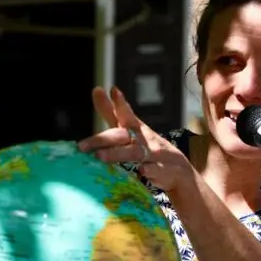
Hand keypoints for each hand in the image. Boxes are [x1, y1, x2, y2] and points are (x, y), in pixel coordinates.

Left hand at [78, 86, 193, 191]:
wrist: (178, 168)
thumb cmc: (147, 146)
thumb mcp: (130, 128)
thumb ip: (112, 112)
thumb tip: (96, 89)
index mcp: (134, 128)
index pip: (123, 114)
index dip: (116, 103)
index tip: (105, 90)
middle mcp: (143, 138)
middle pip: (120, 136)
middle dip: (102, 140)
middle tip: (82, 145)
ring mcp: (154, 154)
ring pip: (134, 153)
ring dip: (117, 153)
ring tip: (99, 156)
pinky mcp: (163, 171)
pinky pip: (156, 171)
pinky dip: (150, 170)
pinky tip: (143, 171)